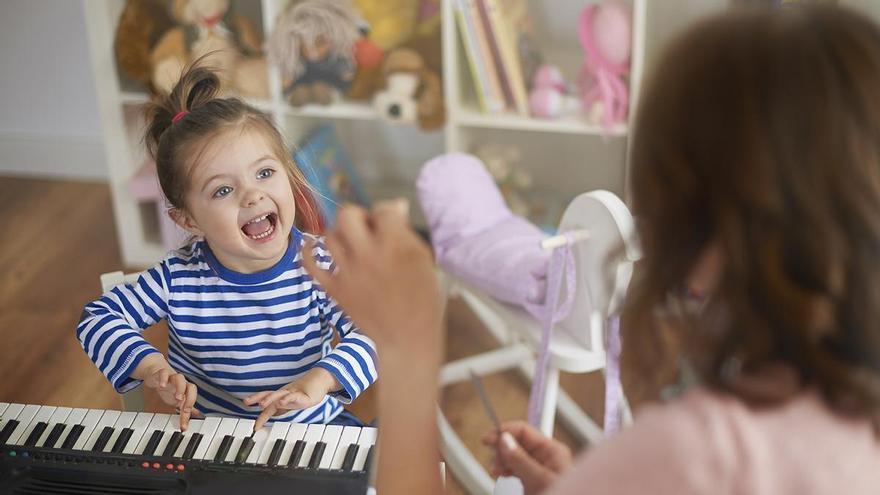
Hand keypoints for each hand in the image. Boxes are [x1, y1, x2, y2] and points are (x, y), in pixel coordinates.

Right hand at [142, 365, 198, 430]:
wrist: (157, 372)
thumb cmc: (169, 386)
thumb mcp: (177, 399)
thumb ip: (185, 407)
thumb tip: (196, 414)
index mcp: (185, 391)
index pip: (190, 403)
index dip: (188, 416)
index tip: (183, 427)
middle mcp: (181, 384)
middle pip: (191, 388)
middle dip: (190, 399)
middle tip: (186, 409)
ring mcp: (172, 378)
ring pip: (180, 379)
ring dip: (180, 388)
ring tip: (177, 397)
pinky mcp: (161, 373)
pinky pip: (164, 373)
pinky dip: (164, 378)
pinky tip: (162, 385)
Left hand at [244, 367, 339, 429]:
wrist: (320, 381)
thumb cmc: (305, 392)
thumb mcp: (290, 402)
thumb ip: (280, 408)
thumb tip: (269, 415)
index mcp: (280, 395)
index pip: (265, 399)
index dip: (256, 406)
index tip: (251, 421)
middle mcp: (284, 393)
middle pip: (268, 394)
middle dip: (257, 398)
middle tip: (246, 402)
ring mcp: (293, 393)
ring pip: (279, 395)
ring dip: (269, 399)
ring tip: (261, 404)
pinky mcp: (303, 395)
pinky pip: (294, 396)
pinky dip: (287, 399)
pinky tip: (282, 402)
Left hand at [301, 200, 441, 354]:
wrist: (406, 339)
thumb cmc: (421, 300)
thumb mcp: (423, 260)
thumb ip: (405, 232)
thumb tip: (395, 206)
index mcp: (395, 245)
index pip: (383, 210)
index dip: (387, 213)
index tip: (389, 223)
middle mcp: (368, 254)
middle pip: (348, 214)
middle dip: (357, 216)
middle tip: (366, 229)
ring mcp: (348, 272)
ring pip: (330, 235)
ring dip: (340, 235)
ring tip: (351, 245)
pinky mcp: (334, 289)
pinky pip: (310, 263)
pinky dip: (308, 252)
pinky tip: (312, 247)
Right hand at [481, 421, 572, 494]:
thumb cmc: (562, 494)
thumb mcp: (538, 481)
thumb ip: (520, 460)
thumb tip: (504, 440)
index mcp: (552, 451)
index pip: (524, 431)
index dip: (504, 432)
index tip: (488, 440)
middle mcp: (546, 457)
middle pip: (516, 442)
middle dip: (501, 450)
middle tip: (495, 463)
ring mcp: (538, 469)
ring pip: (513, 456)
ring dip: (501, 461)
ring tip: (497, 471)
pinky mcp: (532, 481)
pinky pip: (514, 468)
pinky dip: (505, 470)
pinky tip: (502, 475)